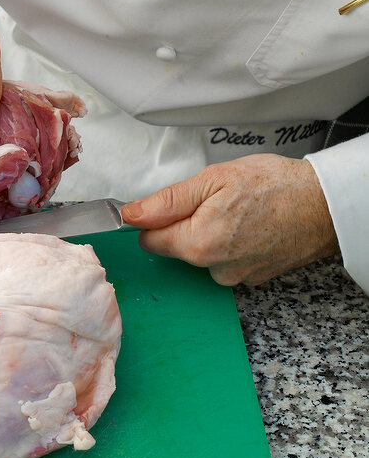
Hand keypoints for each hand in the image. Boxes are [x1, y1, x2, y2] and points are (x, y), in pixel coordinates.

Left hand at [121, 154, 339, 285]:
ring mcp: (235, 277)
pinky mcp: (253, 278)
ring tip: (240, 213)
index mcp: (198, 244)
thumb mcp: (213, 179)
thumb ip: (166, 201)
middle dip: (187, 224)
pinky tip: (253, 227)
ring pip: (202, 255)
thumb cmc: (275, 186)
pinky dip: (234, 244)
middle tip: (218, 202)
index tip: (174, 204)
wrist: (327, 203)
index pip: (149, 240)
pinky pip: (226, 260)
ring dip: (212, 234)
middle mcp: (214, 269)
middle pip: (176, 248)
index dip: (156, 218)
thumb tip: (131, 214)